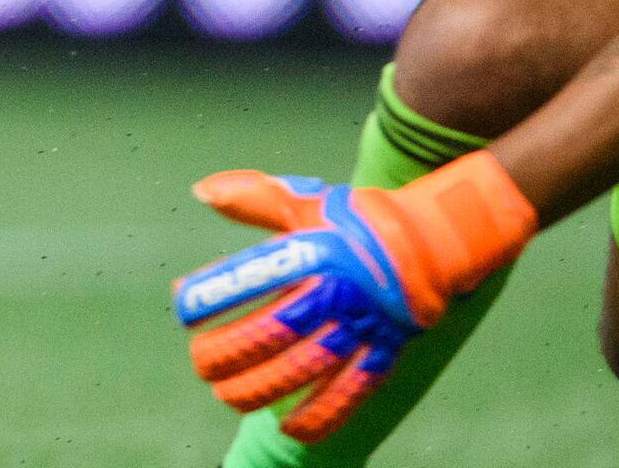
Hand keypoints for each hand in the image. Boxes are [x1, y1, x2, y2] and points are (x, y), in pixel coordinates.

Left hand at [172, 156, 536, 442]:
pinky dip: (320, 415)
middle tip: (199, 362)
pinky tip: (287, 428)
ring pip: (305, 369)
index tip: (184, 308)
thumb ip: (252, 197)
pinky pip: (351, 392)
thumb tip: (202, 191)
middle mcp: (338, 293)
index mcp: (315, 251)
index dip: (213, 294)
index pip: (253, 276)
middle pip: (273, 332)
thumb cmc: (355, 220)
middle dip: (228, 353)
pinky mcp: (383, 353)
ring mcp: (362, 328)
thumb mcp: (306, 200)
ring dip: (260, 388)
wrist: (434, 239)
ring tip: (227, 395)